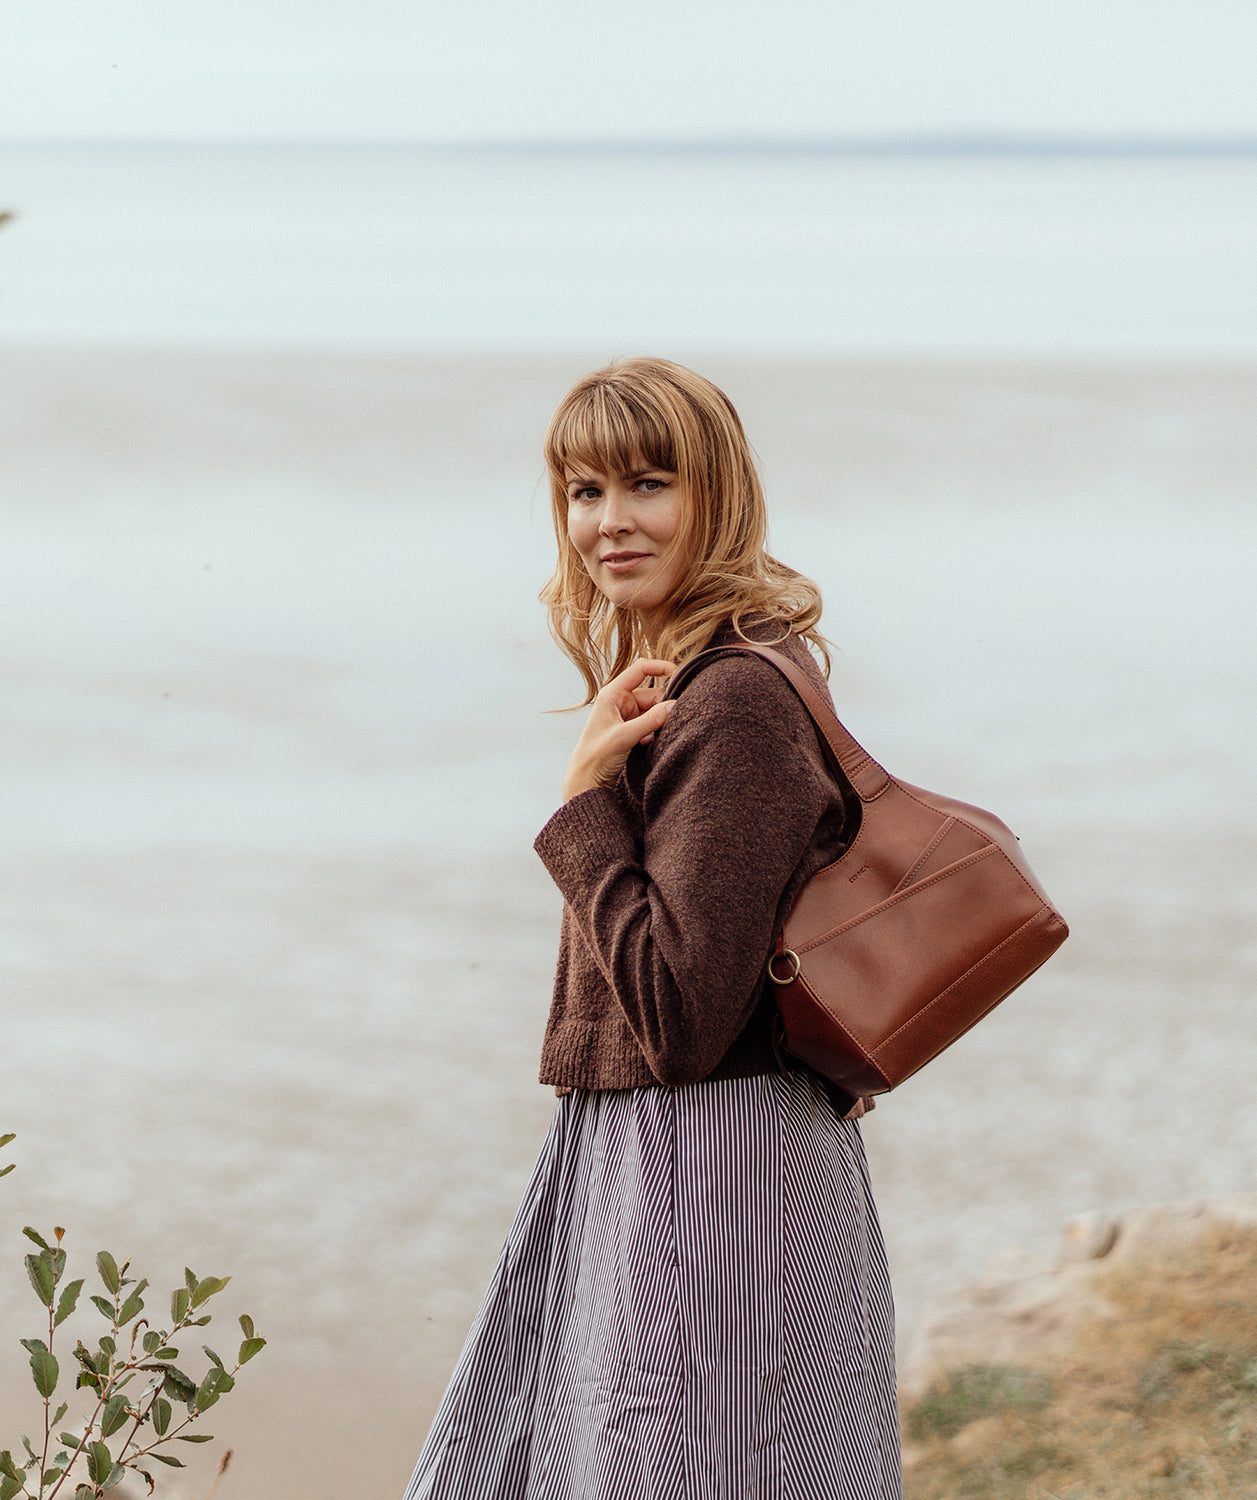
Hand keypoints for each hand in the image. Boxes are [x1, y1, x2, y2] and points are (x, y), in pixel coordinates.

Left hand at [561, 658, 676, 801]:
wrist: (587, 780)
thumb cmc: (596, 756)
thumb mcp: (625, 736)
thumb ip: (651, 720)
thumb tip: (675, 706)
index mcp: (612, 694)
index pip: (641, 669)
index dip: (661, 668)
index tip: (680, 674)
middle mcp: (620, 701)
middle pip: (653, 694)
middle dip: (663, 706)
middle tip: (671, 720)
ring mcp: (626, 716)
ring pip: (654, 711)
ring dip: (660, 722)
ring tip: (657, 736)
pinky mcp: (631, 730)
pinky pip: (652, 724)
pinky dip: (655, 732)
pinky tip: (649, 744)